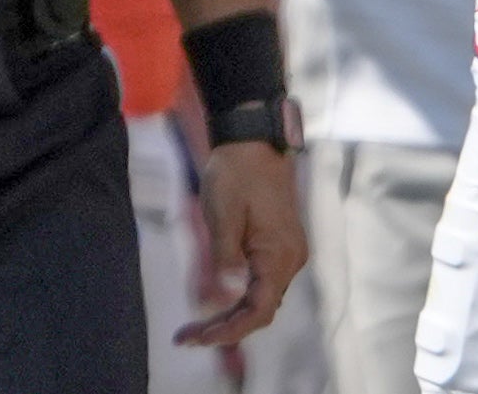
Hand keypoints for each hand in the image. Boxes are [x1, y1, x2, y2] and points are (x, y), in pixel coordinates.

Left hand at [176, 140, 305, 347]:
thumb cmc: (236, 173)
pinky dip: (240, 298)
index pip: (261, 308)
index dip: (232, 330)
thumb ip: (224, 256)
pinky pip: (262, 283)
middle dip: (226, 328)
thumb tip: (225, 291)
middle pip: (262, 308)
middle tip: (186, 337)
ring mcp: (288, 251)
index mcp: (279, 252)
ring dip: (231, 315)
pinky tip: (216, 304)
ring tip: (195, 327)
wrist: (253, 140)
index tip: (201, 338)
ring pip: (262, 298)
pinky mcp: (279, 245)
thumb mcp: (222, 214)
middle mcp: (291, 257)